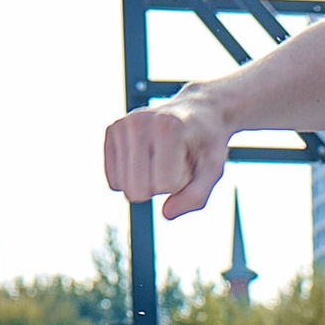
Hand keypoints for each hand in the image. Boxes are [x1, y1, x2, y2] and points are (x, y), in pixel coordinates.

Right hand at [104, 89, 230, 220]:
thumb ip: (196, 196)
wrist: (197, 111)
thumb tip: (166, 214)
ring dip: (146, 181)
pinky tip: (146, 156)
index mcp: (168, 128)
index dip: (180, 182)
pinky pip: (113, 180)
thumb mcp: (213, 171)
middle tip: (174, 162)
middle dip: (159, 186)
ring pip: (123, 187)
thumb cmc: (206, 144)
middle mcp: (139, 122)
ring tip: (162, 157)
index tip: (189, 161)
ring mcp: (122, 124)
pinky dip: (131, 177)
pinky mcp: (111, 130)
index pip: (164, 185)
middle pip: (137, 190)